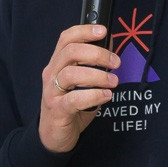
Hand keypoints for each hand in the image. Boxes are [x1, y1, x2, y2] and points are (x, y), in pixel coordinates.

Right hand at [39, 24, 119, 152]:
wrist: (54, 136)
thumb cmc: (71, 106)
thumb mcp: (82, 82)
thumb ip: (92, 66)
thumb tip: (111, 47)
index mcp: (57, 63)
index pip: (66, 39)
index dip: (84, 31)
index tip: (103, 31)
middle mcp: (51, 74)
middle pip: (70, 52)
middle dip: (97, 53)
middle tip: (116, 62)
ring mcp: (52, 92)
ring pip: (71, 74)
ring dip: (97, 75)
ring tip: (113, 81)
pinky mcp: (57, 110)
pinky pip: (74, 99)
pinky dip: (93, 95)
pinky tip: (106, 96)